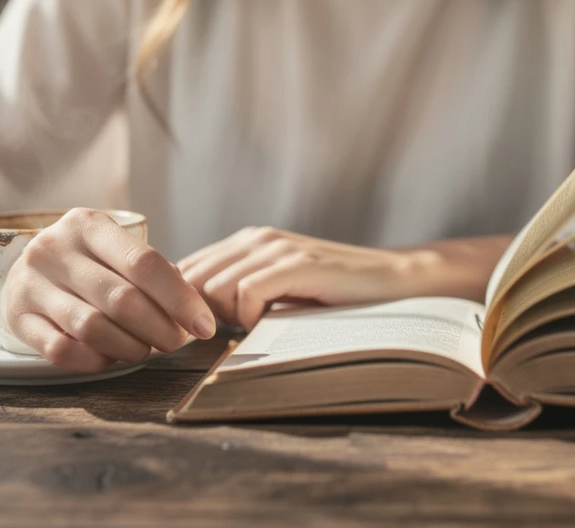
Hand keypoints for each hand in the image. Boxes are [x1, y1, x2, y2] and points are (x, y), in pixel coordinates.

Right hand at [1, 208, 215, 372]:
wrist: (24, 267)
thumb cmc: (87, 262)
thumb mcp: (114, 249)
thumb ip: (152, 272)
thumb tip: (193, 311)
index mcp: (87, 225)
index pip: (144, 263)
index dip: (181, 299)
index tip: (205, 325)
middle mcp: (54, 249)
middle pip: (121, 299)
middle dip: (160, 329)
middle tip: (176, 342)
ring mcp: (31, 284)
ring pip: (92, 327)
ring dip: (130, 347)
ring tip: (144, 349)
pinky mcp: (16, 317)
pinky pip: (61, 350)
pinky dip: (95, 360)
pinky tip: (110, 358)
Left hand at [179, 227, 426, 330]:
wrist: (393, 282)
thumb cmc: (335, 296)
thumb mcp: (279, 291)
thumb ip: (240, 295)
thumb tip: (194, 321)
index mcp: (248, 242)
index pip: (185, 268)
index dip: (182, 303)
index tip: (197, 331)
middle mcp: (258, 238)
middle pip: (191, 277)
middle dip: (196, 313)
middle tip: (220, 336)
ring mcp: (278, 249)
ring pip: (214, 286)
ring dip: (224, 317)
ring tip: (251, 329)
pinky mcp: (298, 265)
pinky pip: (247, 292)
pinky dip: (248, 316)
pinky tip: (268, 324)